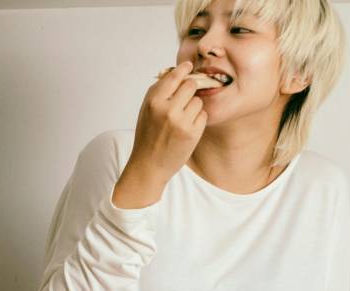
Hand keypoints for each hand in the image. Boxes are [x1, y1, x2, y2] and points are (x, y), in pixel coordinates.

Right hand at [114, 61, 206, 208]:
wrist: (149, 164)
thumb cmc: (147, 135)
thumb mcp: (146, 109)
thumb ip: (159, 91)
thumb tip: (175, 73)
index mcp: (154, 101)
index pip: (174, 77)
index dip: (184, 69)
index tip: (189, 66)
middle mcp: (168, 110)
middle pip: (191, 86)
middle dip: (191, 89)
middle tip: (187, 96)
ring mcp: (182, 122)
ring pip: (199, 101)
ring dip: (194, 105)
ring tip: (183, 117)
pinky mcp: (193, 133)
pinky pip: (203, 115)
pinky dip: (198, 119)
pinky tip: (188, 127)